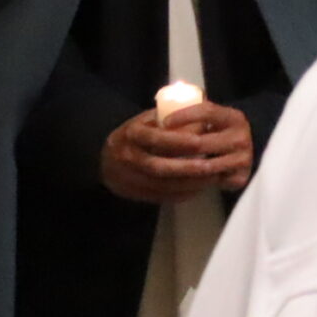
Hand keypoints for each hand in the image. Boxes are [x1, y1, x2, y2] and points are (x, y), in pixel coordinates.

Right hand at [99, 104, 255, 203]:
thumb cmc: (137, 133)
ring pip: (159, 185)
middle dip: (186, 168)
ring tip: (209, 180)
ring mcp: (126, 178)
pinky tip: (196, 190)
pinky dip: (179, 195)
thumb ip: (171, 120)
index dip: (178, 141)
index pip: (155, 138)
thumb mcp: (149, 120)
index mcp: (131, 133)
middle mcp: (126, 156)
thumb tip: (203, 122)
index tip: (200, 142)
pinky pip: (157, 197)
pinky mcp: (130, 193)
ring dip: (186, 184)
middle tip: (210, 166)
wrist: (106, 157)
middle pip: (158, 166)